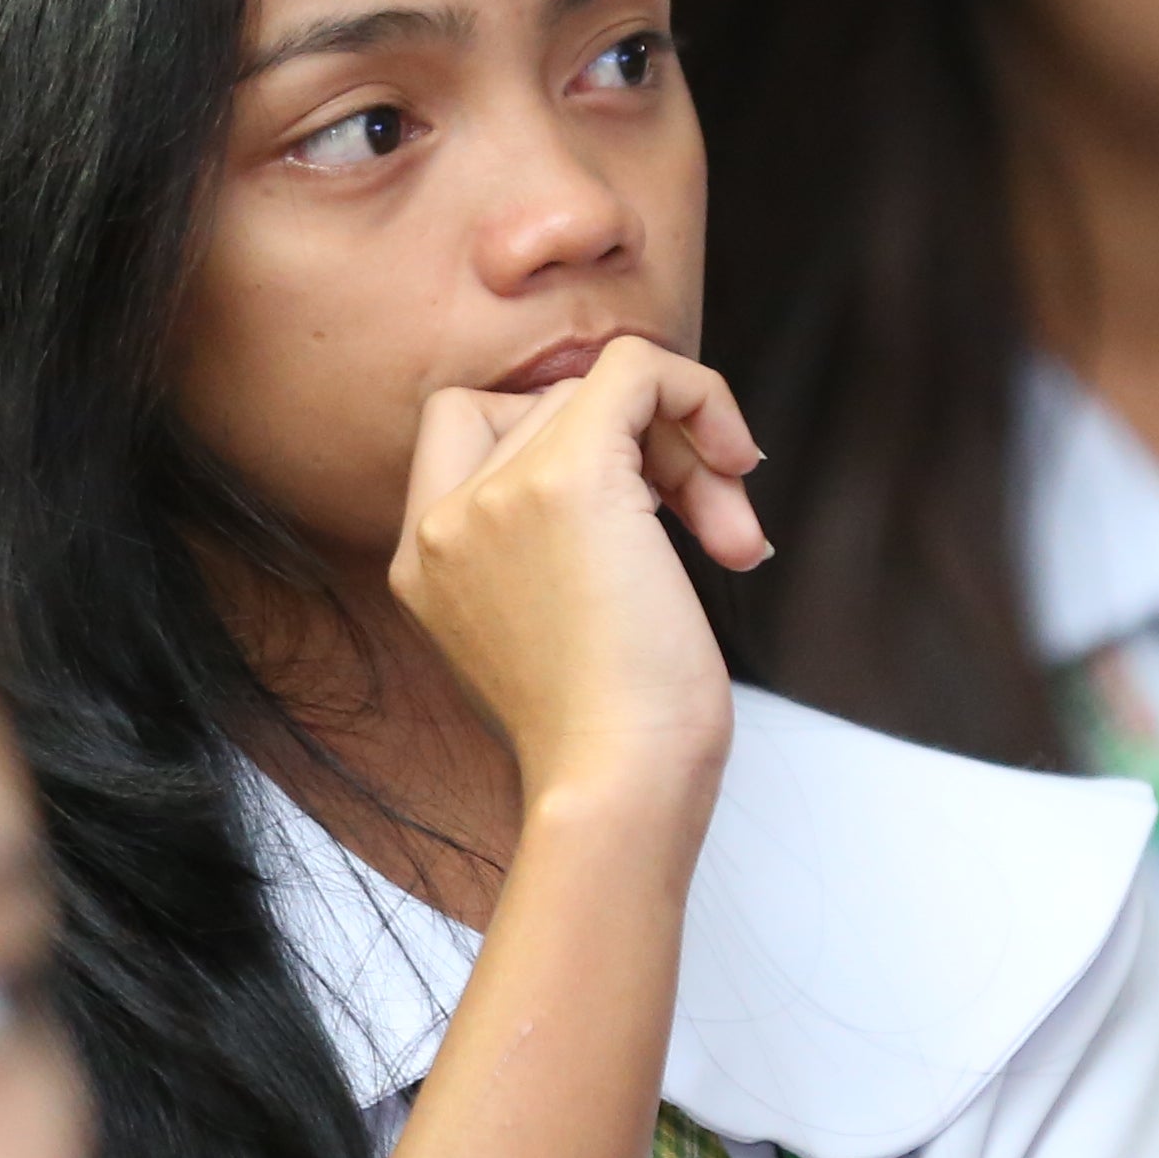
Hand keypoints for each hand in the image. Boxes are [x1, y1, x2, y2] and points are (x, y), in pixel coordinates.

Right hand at [385, 337, 762, 842]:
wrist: (617, 788)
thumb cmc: (609, 744)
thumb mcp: (543, 637)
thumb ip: (541, 556)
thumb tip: (632, 480)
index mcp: (421, 562)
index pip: (468, 428)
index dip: (555, 438)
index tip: (632, 510)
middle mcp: (440, 521)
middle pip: (544, 408)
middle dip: (640, 451)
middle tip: (708, 526)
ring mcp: (493, 496)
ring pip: (595, 392)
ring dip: (682, 448)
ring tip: (731, 535)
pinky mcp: (567, 480)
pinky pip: (636, 369)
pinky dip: (697, 393)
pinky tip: (736, 458)